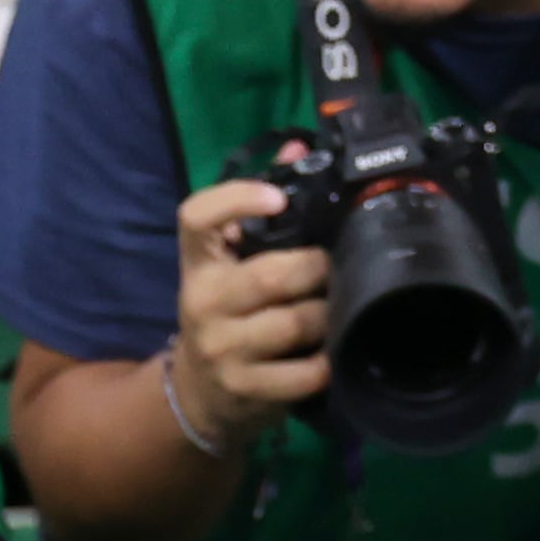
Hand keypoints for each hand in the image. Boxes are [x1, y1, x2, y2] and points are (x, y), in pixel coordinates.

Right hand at [169, 169, 329, 450]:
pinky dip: (329, 360)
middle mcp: (203, 303)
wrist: (199, 395)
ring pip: (295, 322)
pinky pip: (305, 372)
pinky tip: (334, 351)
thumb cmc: (224, 315)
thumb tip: (299, 145)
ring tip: (342, 307)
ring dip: (330, 313)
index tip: (277, 198)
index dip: (237, 200)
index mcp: (199, 263)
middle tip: (338, 265)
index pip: (197, 218)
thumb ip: (261, 209)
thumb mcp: (230, 264)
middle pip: (272, 274)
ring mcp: (223, 350)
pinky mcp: (246, 389)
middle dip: (319, 267)